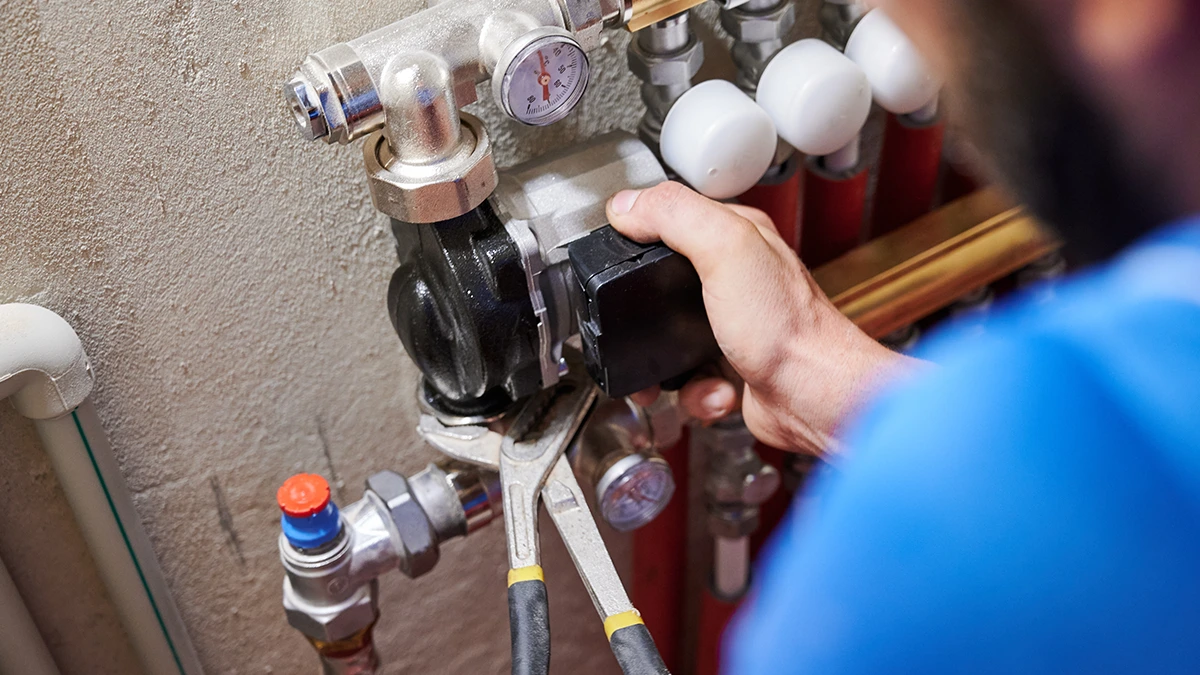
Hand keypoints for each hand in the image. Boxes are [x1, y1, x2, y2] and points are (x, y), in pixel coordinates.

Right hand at [607, 182, 918, 453]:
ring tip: (680, 368)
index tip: (619, 249)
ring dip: (666, 364)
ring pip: (667, 341)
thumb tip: (628, 205)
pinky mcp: (727, 368)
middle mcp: (737, 280)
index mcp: (738, 238)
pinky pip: (685, 380)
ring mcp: (730, 327)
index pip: (674, 219)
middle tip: (640, 324)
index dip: (641, 234)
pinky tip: (713, 387)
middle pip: (661, 287)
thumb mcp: (727, 249)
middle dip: (643, 315)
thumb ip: (676, 216)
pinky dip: (693, 392)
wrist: (815, 397)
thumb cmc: (790, 328)